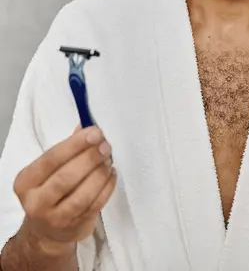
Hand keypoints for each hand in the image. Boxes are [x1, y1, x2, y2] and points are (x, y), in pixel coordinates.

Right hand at [13, 125, 115, 254]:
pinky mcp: (75, 227)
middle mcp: (37, 202)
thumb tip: (86, 125)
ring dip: (100, 173)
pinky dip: (107, 187)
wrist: (46, 232)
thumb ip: (68, 148)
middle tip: (106, 146)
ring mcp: (56, 218)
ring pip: (82, 195)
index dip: (75, 144)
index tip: (95, 132)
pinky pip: (95, 205)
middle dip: (90, 158)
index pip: (51, 158)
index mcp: (26, 181)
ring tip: (108, 160)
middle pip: (66, 177)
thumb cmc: (50, 190)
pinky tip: (111, 174)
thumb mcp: (50, 170)